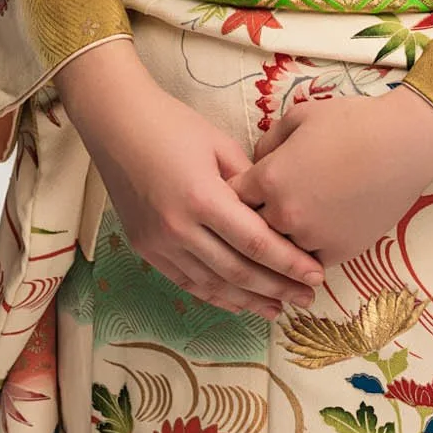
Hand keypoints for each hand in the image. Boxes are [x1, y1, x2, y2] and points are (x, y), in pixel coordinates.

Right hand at [56, 40, 323, 319]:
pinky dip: (215, 295)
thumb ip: (248, 181)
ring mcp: (159, 243)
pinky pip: (186, 282)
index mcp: (202, 196)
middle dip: (277, 288)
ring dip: (248, 301)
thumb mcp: (219, 143)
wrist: (117, 124)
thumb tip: (273, 208)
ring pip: (212, 284)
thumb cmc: (172, 123)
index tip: (315, 274)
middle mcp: (179, 228)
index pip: (255, 241)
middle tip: (307, 298)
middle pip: (237, 270)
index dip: (288, 262)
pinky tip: (237, 302)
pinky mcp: (145, 248)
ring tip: (278, 309)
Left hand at [228, 83, 432, 268]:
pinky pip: (308, 261)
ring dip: (277, 242)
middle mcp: (284, 214)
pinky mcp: (337, 254)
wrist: (403, 144)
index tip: (237, 191)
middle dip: (249, 221)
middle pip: (250, 229)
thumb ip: (269, 142)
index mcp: (270, 178)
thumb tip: (255, 162)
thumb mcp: (300, 117)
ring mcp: (311, 238)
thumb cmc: (351, 121)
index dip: (232, 193)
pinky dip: (305, 253)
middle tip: (252, 215)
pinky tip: (309, 240)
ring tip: (283, 231)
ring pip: (278, 250)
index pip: (232, 197)